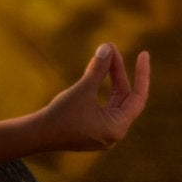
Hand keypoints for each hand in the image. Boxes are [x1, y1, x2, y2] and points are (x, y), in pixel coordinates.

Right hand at [35, 42, 150, 153]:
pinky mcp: (93, 129)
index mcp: (117, 127)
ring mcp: (104, 132)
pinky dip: (103, 88)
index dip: (142, 74)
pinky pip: (105, 106)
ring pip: (114, 101)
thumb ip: (97, 69)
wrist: (38, 134)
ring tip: (105, 56)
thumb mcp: (82, 90)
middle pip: (124, 97)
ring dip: (111, 78)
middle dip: (118, 71)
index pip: (138, 97)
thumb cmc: (61, 114)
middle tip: (111, 48)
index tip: (144, 54)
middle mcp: (114, 132)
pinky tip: (96, 74)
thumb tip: (108, 47)